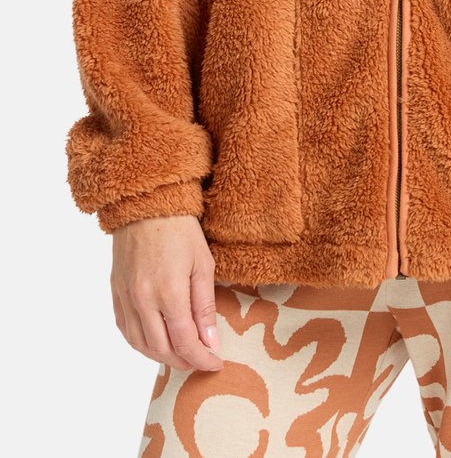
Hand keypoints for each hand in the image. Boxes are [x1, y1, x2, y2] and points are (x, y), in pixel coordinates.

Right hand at [110, 215, 223, 372]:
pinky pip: (125, 329)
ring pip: (141, 344)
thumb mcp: (203, 263)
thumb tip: (210, 342)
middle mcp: (142, 299)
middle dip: (184, 361)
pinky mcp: (115, 292)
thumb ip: (204, 306)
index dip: (201, 359)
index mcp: (168, 291)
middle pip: (162, 348)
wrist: (146, 205)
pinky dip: (141, 343)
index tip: (215, 364)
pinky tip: (155, 342)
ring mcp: (125, 297)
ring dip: (161, 356)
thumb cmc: (181, 230)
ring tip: (181, 355)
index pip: (184, 341)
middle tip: (201, 361)